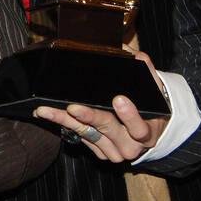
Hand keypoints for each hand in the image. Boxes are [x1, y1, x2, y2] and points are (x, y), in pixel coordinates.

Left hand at [33, 50, 169, 161]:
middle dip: (90, 117)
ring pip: (87, 134)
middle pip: (109, 130)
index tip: (118, 100)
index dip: (129, 116)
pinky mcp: (99, 152)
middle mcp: (131, 146)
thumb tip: (125, 48)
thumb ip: (144, 68)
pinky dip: (64, 125)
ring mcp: (113, 151)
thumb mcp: (153, 90)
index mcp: (147, 132)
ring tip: (46, 110)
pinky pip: (79, 137)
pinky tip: (49, 115)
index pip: (140, 127)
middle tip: (73, 107)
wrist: (148, 133)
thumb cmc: (149, 109)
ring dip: (65, 121)